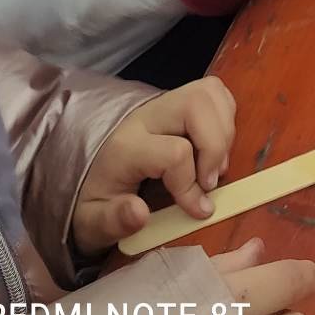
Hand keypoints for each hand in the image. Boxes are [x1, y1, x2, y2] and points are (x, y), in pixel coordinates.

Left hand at [73, 78, 235, 254]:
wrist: (89, 174)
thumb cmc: (96, 202)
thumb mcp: (93, 222)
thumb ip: (113, 220)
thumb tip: (140, 213)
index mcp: (126, 146)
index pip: (175, 153)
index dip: (192, 184)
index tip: (199, 209)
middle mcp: (146, 116)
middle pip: (195, 103)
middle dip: (216, 145)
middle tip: (212, 180)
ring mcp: (163, 103)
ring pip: (208, 92)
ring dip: (224, 130)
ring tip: (215, 165)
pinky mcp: (177, 99)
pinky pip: (213, 91)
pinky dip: (225, 117)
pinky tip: (216, 145)